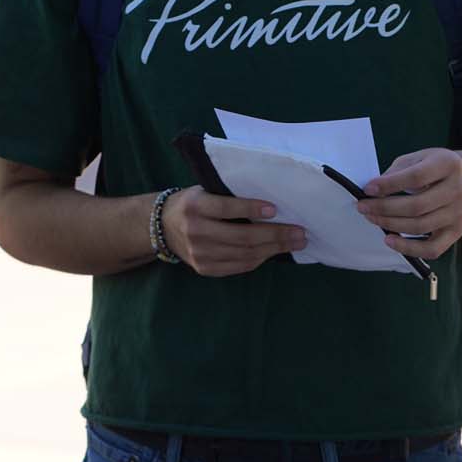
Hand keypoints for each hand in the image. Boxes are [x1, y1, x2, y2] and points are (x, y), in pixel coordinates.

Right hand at [159, 187, 305, 277]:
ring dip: (274, 249)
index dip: (251, 209)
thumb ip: (228, 197)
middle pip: (242, 236)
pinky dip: (260, 259)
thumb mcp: (204, 192)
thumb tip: (271, 203)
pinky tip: (275, 252)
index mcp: (194, 206)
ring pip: (244, 254)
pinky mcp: (205, 269)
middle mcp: (195, 231)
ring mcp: (199, 254)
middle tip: (299, 232)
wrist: (162, 227)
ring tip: (295, 243)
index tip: (275, 209)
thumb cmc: (194, 203)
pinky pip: (239, 266)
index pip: (226, 209)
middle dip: (275, 235)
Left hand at [356, 149, 461, 261]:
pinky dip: (409, 249)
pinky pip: (432, 249)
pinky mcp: (456, 232)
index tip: (368, 189)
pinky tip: (390, 240)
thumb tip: (374, 191)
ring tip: (372, 218)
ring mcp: (458, 213)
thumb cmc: (434, 168)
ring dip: (391, 225)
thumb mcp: (418, 158)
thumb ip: (398, 171)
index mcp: (447, 165)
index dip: (390, 184)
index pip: (416, 177)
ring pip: (421, 226)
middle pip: (417, 206)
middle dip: (385, 208)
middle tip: (363, 207)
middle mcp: (457, 190)